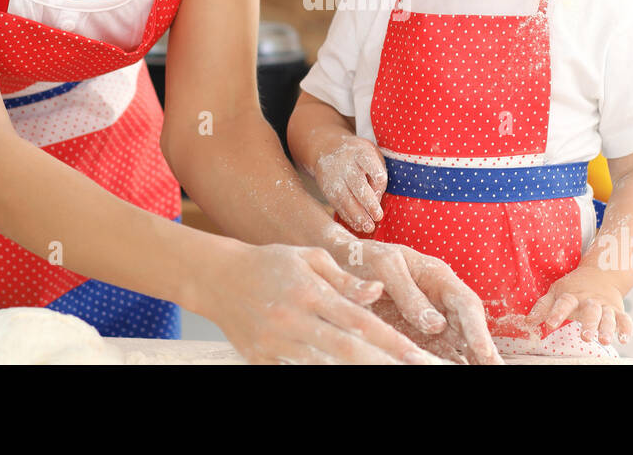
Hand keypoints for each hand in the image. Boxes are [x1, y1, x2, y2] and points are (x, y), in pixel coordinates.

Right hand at [203, 242, 441, 364]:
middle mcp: (293, 320)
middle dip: (382, 363)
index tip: (414, 353)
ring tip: (384, 372)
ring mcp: (276, 344)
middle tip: (413, 369)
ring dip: (356, 371)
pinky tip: (345, 371)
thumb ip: (345, 279)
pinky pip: (298, 370)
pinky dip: (321, 371)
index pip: (358, 321)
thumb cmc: (270, 264)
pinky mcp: (261, 360)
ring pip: (323, 366)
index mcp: (309, 293)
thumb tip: (377, 293)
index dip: (389, 340)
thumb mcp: (309, 259)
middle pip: (346, 350)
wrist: (218, 278)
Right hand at [314, 134, 386, 232]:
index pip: (370, 163)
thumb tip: (377, 201)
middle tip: (378, 217)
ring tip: (368, 227)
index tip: (381, 184)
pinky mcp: (326, 188)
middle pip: (357, 183)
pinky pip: (337, 204)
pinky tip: (358, 225)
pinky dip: (348, 217)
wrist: (327, 148)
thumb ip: (377, 176)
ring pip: (345, 197)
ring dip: (357, 215)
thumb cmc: (358, 156)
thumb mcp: (371, 156)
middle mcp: (345, 163)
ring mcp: (333, 176)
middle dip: (368, 202)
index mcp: (360, 152)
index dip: (376, 176)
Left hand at [328, 231, 503, 364]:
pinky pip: (435, 350)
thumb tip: (436, 325)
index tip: (485, 351)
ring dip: (469, 360)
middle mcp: (440, 299)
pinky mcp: (415, 332)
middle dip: (484, 350)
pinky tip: (452, 371)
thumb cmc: (364, 257)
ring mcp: (430, 317)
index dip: (477, 328)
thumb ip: (408, 294)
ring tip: (485, 374)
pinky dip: (445, 362)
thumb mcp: (384, 266)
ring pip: (456, 342)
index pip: (465, 304)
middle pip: (468, 327)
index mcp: (438, 277)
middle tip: (498, 371)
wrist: (342, 260)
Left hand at [527, 266, 632, 345]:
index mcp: (572, 296)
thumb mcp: (556, 293)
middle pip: (590, 311)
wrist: (599, 274)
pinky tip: (624, 338)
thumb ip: (543, 307)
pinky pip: (624, 319)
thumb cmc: (573, 289)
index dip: (556, 313)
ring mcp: (604, 306)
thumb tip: (527, 322)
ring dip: (607, 328)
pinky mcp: (617, 310)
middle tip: (585, 337)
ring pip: (607, 316)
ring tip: (605, 340)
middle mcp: (589, 300)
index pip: (563, 303)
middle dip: (589, 324)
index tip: (550, 324)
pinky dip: (626, 328)